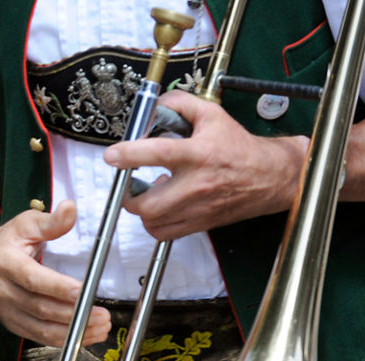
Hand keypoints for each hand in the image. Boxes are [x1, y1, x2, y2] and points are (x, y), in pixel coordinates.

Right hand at [0, 200, 110, 346]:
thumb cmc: (5, 243)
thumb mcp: (26, 224)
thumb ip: (50, 221)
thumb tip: (70, 209)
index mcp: (4, 263)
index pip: (33, 279)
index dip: (58, 288)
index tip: (82, 291)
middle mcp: (2, 290)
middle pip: (40, 308)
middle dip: (73, 314)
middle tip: (102, 315)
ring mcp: (6, 311)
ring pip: (41, 329)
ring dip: (73, 332)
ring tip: (100, 327)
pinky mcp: (13, 324)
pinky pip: (40, 337)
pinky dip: (65, 340)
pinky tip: (85, 336)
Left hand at [104, 89, 305, 239]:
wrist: (270, 177)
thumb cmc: (239, 148)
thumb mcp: (212, 115)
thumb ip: (180, 105)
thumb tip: (153, 106)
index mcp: (199, 154)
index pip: (158, 153)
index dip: (130, 154)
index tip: (112, 155)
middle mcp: (196, 185)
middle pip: (146, 203)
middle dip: (129, 194)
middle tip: (131, 181)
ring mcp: (197, 208)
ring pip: (151, 221)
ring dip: (142, 207)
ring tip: (150, 192)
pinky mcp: (198, 224)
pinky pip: (162, 233)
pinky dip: (153, 222)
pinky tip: (162, 206)